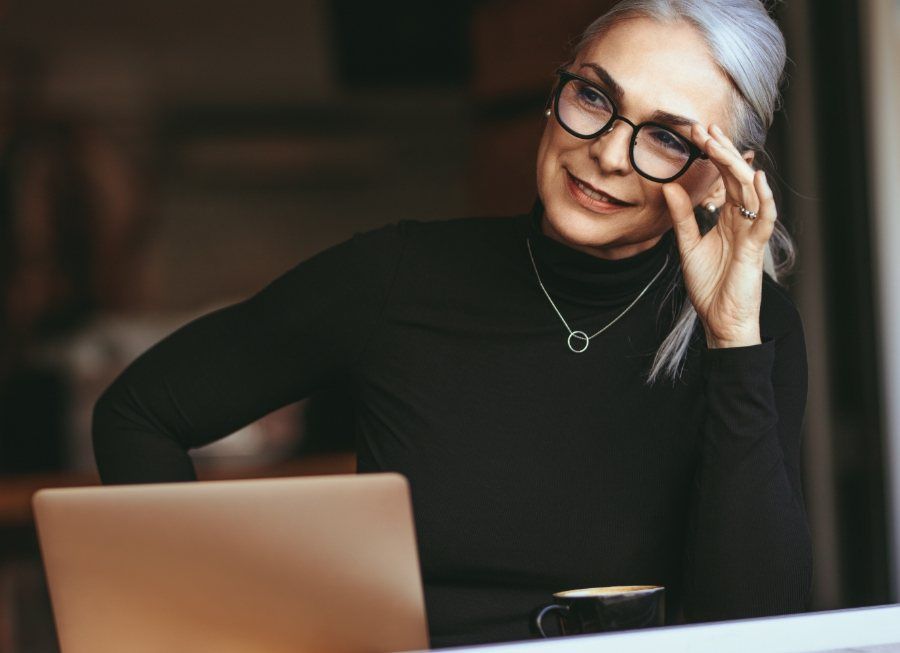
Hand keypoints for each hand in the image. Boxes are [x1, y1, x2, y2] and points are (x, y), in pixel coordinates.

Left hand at [661, 123, 777, 348]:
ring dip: (735, 165)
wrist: (721, 319)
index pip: (722, 178)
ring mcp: (751, 231)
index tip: (696, 132)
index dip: (712, 155)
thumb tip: (668, 186)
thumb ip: (681, 216)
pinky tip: (756, 177)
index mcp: (727, 217)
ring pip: (748, 190)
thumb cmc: (709, 285)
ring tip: (720, 144)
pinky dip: (762, 197)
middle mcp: (742, 219)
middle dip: (722, 151)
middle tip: (704, 127)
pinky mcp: (756, 247)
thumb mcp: (687, 245)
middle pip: (735, 177)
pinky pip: (763, 218)